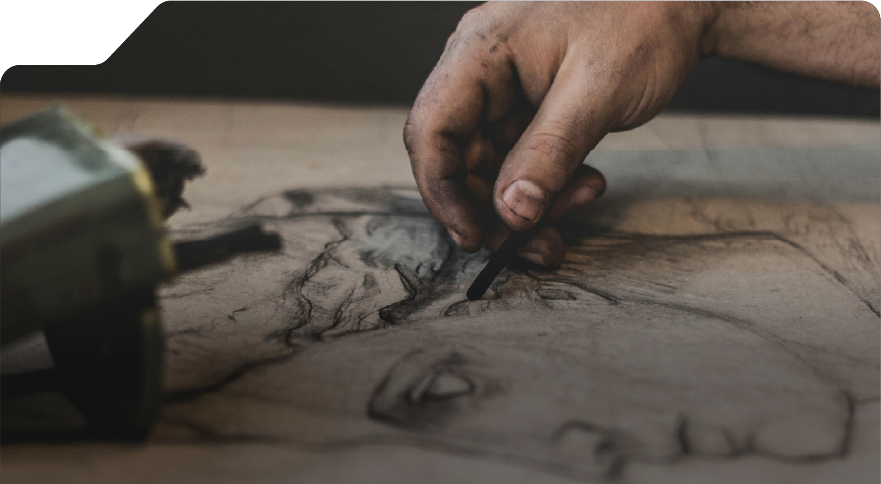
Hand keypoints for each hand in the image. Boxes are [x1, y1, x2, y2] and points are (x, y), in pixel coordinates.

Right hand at [404, 2, 715, 265]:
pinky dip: (549, 186)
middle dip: (496, 209)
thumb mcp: (596, 90)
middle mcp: (482, 73)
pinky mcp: (530, 109)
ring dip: (528, 205)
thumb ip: (550, 153)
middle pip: (460, 159)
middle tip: (537, 243)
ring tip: (579, 207)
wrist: (684, 3)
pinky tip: (585, 187)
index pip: (432, 130)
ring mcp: (505, 92)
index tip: (474, 237)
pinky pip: (522, 162)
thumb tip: (511, 213)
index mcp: (480, 52)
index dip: (443, 192)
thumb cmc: (643, 19)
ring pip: (492, 169)